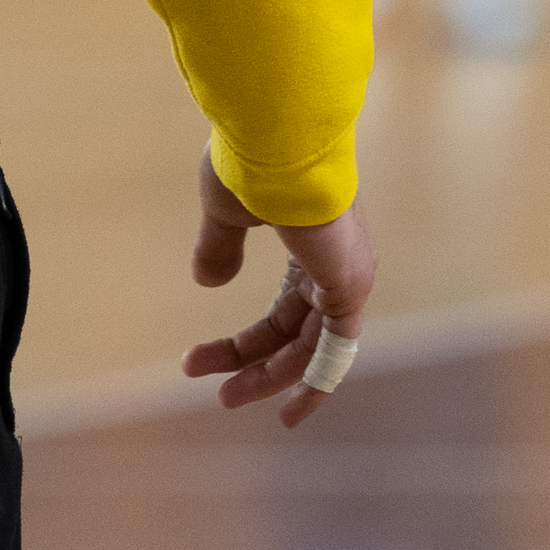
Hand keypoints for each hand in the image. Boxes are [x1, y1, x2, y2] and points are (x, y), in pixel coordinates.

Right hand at [180, 150, 376, 430]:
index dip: (247, 343)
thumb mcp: (226, 212)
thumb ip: (220, 246)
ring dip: (268, 377)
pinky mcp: (347, 287)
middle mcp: (337, 267)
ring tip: (225, 398)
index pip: (284, 312)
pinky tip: (286, 409)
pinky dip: (313, 384)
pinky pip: (333, 351)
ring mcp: (346, 278)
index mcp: (312, 246)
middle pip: (292, 335)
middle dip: (251, 365)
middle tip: (216, 392)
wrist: (276, 140)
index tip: (202, 362)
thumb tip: (206, 282)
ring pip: (309, 348)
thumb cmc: (251, 164)